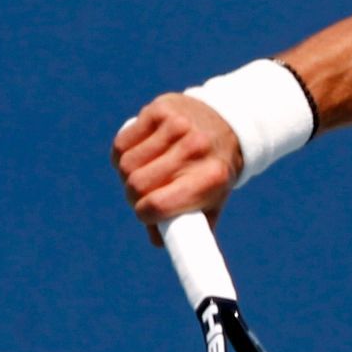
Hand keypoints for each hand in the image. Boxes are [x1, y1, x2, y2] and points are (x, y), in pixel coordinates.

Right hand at [112, 94, 242, 245]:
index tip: (148, 213)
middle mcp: (195, 149)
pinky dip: (123, 153)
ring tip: (145, 172)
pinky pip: (122, 142)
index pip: (157, 205)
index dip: (145, 214)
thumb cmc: (214, 170)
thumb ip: (190, 226)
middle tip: (145, 193)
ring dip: (127, 174)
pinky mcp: (160, 109)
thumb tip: (160, 242)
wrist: (229, 122)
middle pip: (137, 185)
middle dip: (134, 195)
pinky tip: (139, 154)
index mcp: (211, 177)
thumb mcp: (213, 199)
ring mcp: (177, 126)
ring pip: (126, 164)